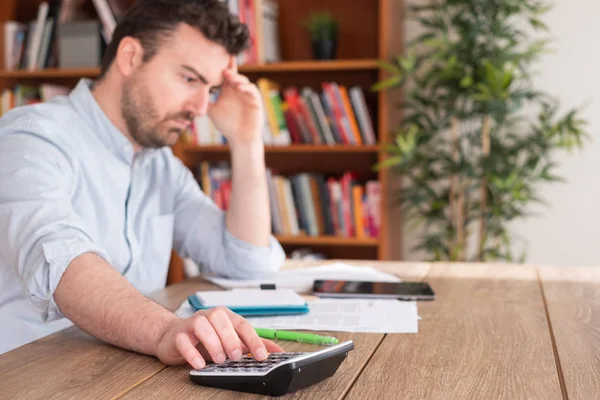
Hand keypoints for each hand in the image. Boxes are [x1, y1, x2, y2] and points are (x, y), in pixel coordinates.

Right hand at [154, 307, 283, 368]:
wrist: (173, 336)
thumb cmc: (206, 338)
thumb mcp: (232, 340)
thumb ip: (253, 344)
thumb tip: (278, 351)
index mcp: (225, 316)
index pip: (242, 323)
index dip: (253, 340)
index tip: (262, 356)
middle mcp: (209, 316)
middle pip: (221, 319)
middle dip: (230, 339)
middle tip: (235, 357)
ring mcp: (192, 323)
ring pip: (202, 325)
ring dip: (213, 343)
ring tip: (218, 360)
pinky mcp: (178, 335)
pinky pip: (183, 340)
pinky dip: (192, 353)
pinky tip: (199, 364)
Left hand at [207, 56, 263, 145]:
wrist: (240, 139)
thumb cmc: (227, 125)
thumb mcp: (212, 111)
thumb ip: (203, 101)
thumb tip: (187, 94)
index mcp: (229, 90)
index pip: (226, 75)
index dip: (222, 67)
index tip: (215, 58)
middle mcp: (239, 90)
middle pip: (235, 75)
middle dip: (229, 70)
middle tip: (221, 68)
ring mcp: (248, 95)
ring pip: (244, 81)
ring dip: (237, 78)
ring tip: (229, 76)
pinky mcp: (256, 101)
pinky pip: (253, 91)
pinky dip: (247, 88)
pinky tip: (239, 88)